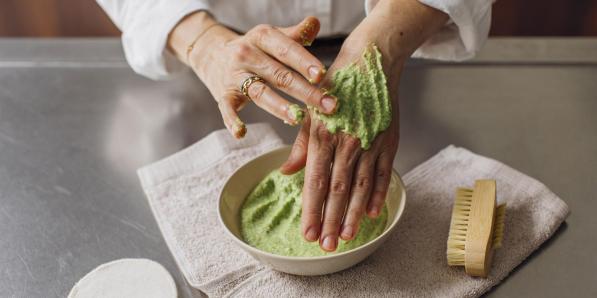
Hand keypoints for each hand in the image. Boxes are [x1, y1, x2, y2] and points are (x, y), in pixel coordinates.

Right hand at [171, 13, 336, 137]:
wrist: (212, 53)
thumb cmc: (255, 48)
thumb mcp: (272, 37)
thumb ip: (295, 34)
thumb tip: (315, 23)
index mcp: (262, 37)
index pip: (286, 50)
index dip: (304, 62)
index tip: (322, 75)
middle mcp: (247, 54)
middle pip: (279, 75)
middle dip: (305, 91)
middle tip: (328, 105)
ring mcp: (235, 76)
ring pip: (260, 93)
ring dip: (280, 107)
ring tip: (299, 118)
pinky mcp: (224, 94)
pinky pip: (227, 109)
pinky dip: (232, 121)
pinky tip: (241, 133)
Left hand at [280, 0, 448, 250]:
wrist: (370, 62)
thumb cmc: (335, 87)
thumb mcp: (311, 111)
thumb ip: (301, 145)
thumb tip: (288, 173)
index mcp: (323, 134)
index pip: (314, 180)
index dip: (310, 209)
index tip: (306, 232)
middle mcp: (346, 142)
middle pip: (337, 189)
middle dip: (330, 220)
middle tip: (325, 246)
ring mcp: (370, 142)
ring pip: (360, 186)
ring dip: (352, 214)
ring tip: (345, 237)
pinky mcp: (388, 141)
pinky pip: (383, 173)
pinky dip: (378, 194)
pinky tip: (371, 213)